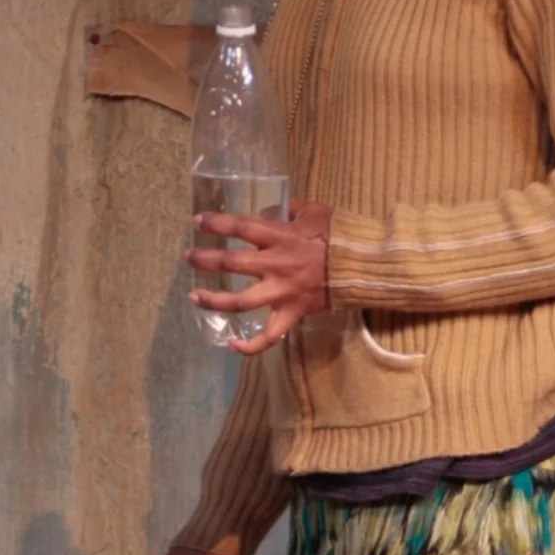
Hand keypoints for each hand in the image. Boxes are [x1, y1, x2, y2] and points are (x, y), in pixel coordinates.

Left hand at [187, 199, 331, 355]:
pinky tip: (231, 345)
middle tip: (189, 258)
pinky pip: (268, 336)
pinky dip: (249, 346)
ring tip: (194, 297)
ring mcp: (282, 292)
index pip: (239, 227)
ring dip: (213, 301)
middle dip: (204, 260)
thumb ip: (287, 209)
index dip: (214, 224)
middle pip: (230, 263)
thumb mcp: (313, 211)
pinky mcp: (292, 313)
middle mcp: (275, 264)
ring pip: (239, 302)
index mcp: (279, 236)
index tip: (197, 222)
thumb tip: (269, 210)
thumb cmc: (340, 235)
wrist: (365, 265)